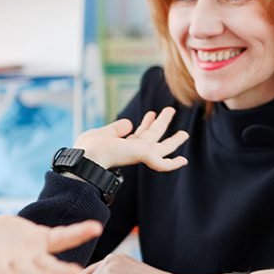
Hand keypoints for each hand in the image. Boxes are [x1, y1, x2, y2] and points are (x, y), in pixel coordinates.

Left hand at [74, 107, 188, 170]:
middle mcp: (133, 150)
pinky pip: (163, 163)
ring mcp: (141, 154)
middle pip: (152, 135)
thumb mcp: (103, 133)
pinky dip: (173, 163)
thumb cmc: (90, 147)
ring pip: (163, 147)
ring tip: (185, 133)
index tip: (151, 114)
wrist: (88, 156)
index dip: (146, 123)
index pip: (139, 134)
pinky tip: (184, 161)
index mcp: (123, 145)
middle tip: (170, 110)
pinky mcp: (145, 156)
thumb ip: (116, 129)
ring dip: (174, 140)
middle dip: (161, 123)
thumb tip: (129, 124)